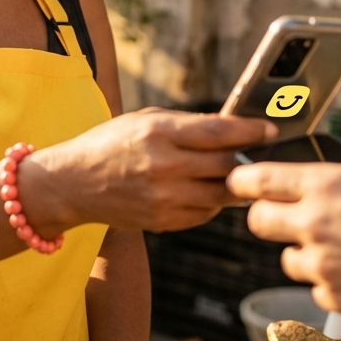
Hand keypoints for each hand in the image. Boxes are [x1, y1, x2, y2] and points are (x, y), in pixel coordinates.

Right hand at [23, 108, 274, 232]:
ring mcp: (162, 198)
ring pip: (220, 195)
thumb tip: (231, 126)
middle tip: (259, 153)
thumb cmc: (111, 143)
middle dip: (247, 159)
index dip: (249, 130)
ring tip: (239, 174)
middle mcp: (162, 166)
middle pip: (225, 166)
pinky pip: (204, 214)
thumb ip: (187, 123)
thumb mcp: (145, 119)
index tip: (268, 129)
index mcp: (158, 133)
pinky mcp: (162, 221)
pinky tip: (208, 190)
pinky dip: (213, 203)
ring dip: (234, 184)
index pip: (218, 132)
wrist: (72, 183)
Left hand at [228, 154, 340, 320]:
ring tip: (338, 250)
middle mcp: (313, 223)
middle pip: (256, 220)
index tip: (246, 181)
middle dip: (267, 217)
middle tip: (289, 217)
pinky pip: (314, 287)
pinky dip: (328, 282)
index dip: (244, 179)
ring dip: (303, 253)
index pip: (255, 179)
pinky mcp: (332, 296)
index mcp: (326, 185)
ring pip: (286, 258)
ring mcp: (320, 264)